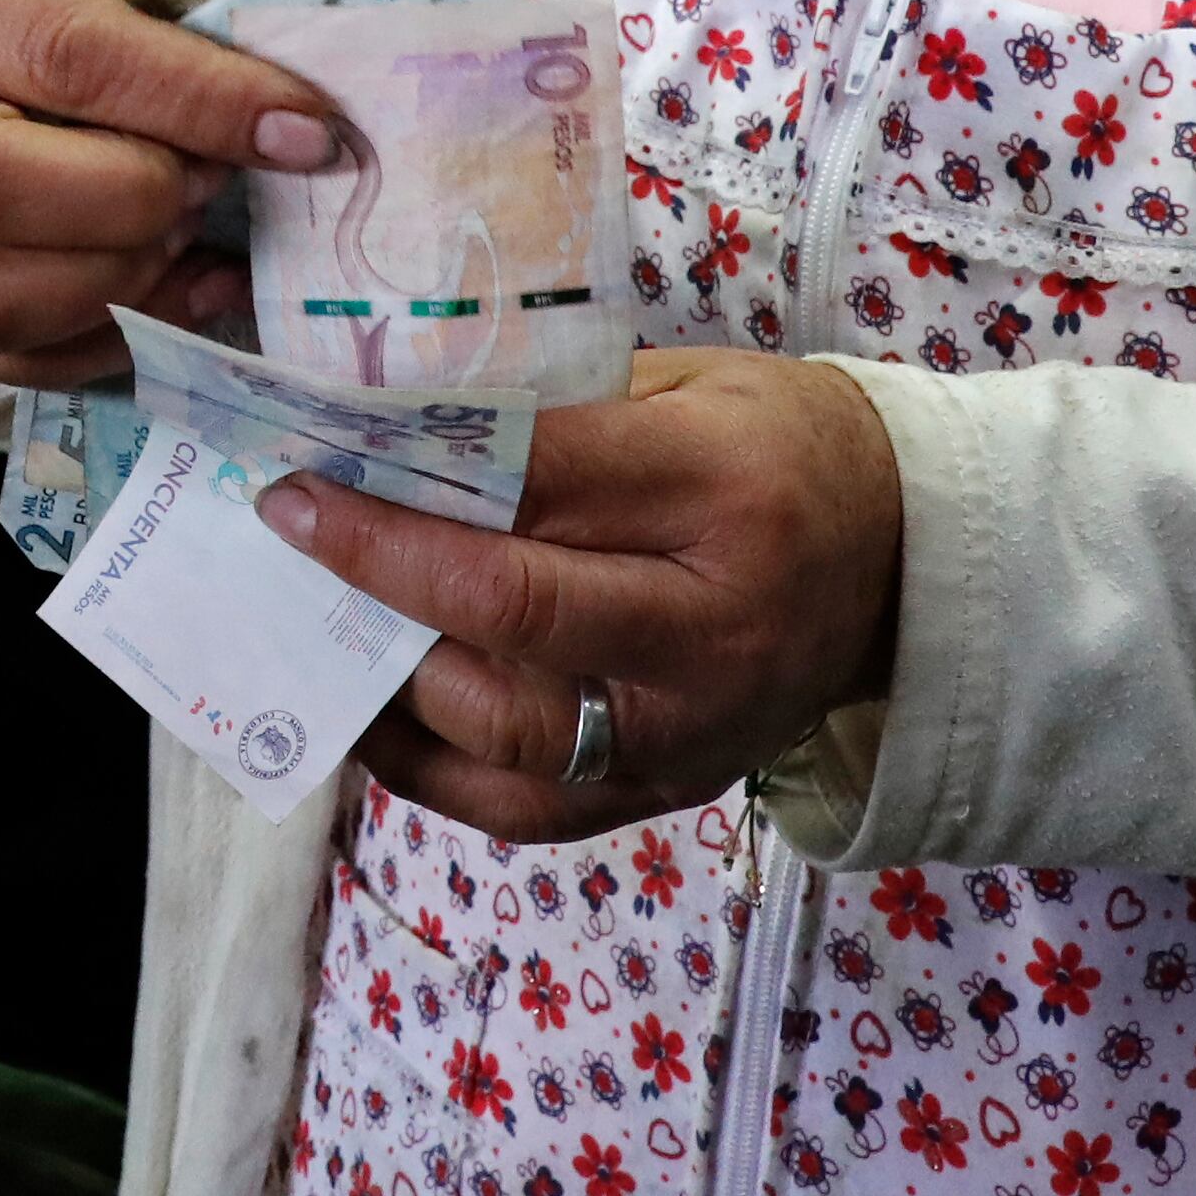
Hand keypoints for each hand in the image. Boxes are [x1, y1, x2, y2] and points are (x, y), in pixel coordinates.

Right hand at [0, 0, 347, 390]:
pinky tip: (184, 280)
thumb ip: (179, 29)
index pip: (70, 57)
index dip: (200, 101)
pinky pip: (41, 358)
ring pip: (20, 293)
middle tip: (217, 176)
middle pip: (5, 185)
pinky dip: (136, 328)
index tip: (307, 133)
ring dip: (145, 267)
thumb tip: (295, 121)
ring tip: (190, 219)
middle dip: (150, 192)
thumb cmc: (35, 9)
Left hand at [256, 349, 904, 839]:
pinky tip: (377, 713)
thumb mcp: (685, 389)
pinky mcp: (671, 793)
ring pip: (508, 727)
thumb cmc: (778, 450)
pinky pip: (526, 806)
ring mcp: (693, 728)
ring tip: (317, 622)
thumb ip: (556, 414)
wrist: (905, 566)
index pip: (539, 486)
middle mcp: (711, 625)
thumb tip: (395, 430)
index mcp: (721, 492)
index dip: (409, 480)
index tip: (308, 469)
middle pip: (514, 613)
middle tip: (290, 531)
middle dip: (381, 572)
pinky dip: (432, 769)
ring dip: (393, 677)